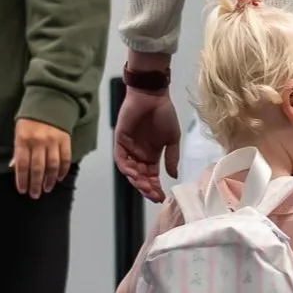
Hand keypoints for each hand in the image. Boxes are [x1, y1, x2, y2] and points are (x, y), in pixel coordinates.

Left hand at [11, 119, 70, 198]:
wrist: (49, 103)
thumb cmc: (31, 120)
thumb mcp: (19, 132)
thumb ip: (18, 150)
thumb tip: (15, 167)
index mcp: (23, 139)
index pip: (22, 164)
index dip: (22, 179)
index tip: (22, 190)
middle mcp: (38, 142)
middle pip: (37, 168)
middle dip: (35, 184)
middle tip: (35, 195)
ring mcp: (53, 142)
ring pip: (52, 166)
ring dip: (49, 180)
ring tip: (47, 189)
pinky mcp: (65, 141)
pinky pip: (65, 160)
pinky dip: (63, 171)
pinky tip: (59, 178)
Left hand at [114, 88, 181, 202]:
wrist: (153, 96)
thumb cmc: (164, 114)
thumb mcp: (172, 139)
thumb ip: (171, 158)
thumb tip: (173, 176)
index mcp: (152, 156)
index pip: (151, 177)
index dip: (155, 188)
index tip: (161, 197)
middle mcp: (139, 154)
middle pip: (140, 177)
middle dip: (146, 188)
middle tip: (153, 195)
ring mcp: (129, 148)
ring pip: (130, 171)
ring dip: (137, 181)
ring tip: (145, 187)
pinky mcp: (120, 140)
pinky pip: (121, 159)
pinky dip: (127, 168)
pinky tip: (135, 175)